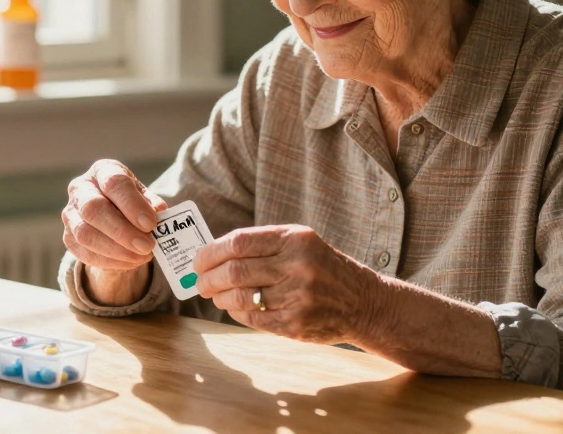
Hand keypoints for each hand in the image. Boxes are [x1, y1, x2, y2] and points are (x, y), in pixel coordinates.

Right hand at [62, 159, 166, 270]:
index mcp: (102, 171)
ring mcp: (70, 214)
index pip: (114, 183)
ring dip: (116, 250)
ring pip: (85, 234)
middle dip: (122, 231)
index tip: (151, 224)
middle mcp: (80, 189)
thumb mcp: (144, 197)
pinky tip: (129, 262)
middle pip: (93, 209)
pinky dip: (109, 261)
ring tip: (141, 256)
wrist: (112, 216)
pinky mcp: (68, 237)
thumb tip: (159, 213)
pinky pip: (84, 253)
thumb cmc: (130, 201)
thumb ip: (151, 204)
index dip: (132, 204)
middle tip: (147, 246)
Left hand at [193, 224, 382, 343]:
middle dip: (209, 278)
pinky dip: (236, 313)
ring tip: (216, 295)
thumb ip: (263, 244)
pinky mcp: (296, 324)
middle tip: (200, 282)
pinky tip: (234, 308)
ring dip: (220, 297)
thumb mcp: (302, 243)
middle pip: (235, 271)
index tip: (198, 260)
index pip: (239, 242)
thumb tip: (214, 255)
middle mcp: (297, 266)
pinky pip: (253, 318)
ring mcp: (298, 297)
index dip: (211, 252)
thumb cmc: (323, 268)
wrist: (363, 303)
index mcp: (296, 239)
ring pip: (241, 297)